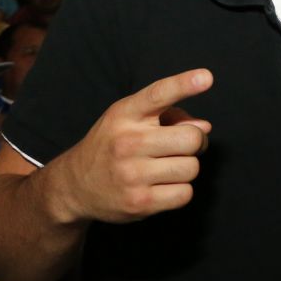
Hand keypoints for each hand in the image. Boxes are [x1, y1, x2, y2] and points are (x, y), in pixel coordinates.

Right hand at [52, 68, 212, 224]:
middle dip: (195, 142)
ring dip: (186, 167)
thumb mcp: (132, 119)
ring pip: (192, 168)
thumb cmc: (114, 145)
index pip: (159, 94)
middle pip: (191, 138)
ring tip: (166, 166)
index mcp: (126, 114)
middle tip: (180, 146)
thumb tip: (204, 127)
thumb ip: (171, 115)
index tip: (206, 77)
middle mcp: (127, 142)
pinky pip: (185, 194)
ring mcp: (131, 174)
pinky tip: (162, 186)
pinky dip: (180, 191)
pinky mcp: (139, 203)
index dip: (184, 84)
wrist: (74, 186)